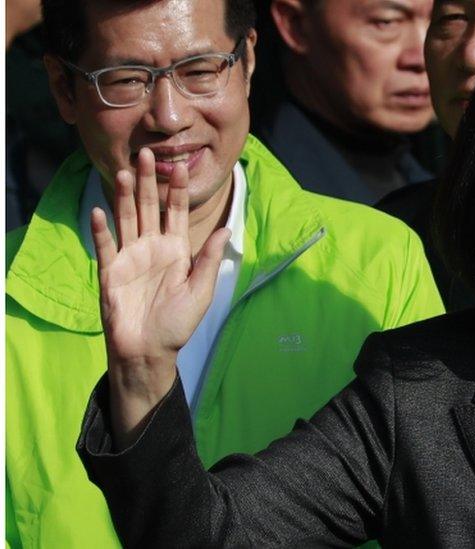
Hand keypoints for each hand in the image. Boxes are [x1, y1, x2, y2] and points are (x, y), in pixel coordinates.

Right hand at [92, 148, 228, 443]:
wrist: (150, 350)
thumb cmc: (178, 323)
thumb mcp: (201, 290)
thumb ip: (209, 259)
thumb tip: (225, 229)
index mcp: (176, 249)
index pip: (176, 212)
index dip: (177, 189)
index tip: (181, 164)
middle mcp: (152, 247)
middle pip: (149, 207)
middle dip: (149, 181)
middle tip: (146, 153)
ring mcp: (130, 257)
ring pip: (126, 218)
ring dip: (124, 196)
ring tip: (123, 171)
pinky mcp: (111, 271)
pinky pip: (106, 245)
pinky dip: (102, 229)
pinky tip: (101, 210)